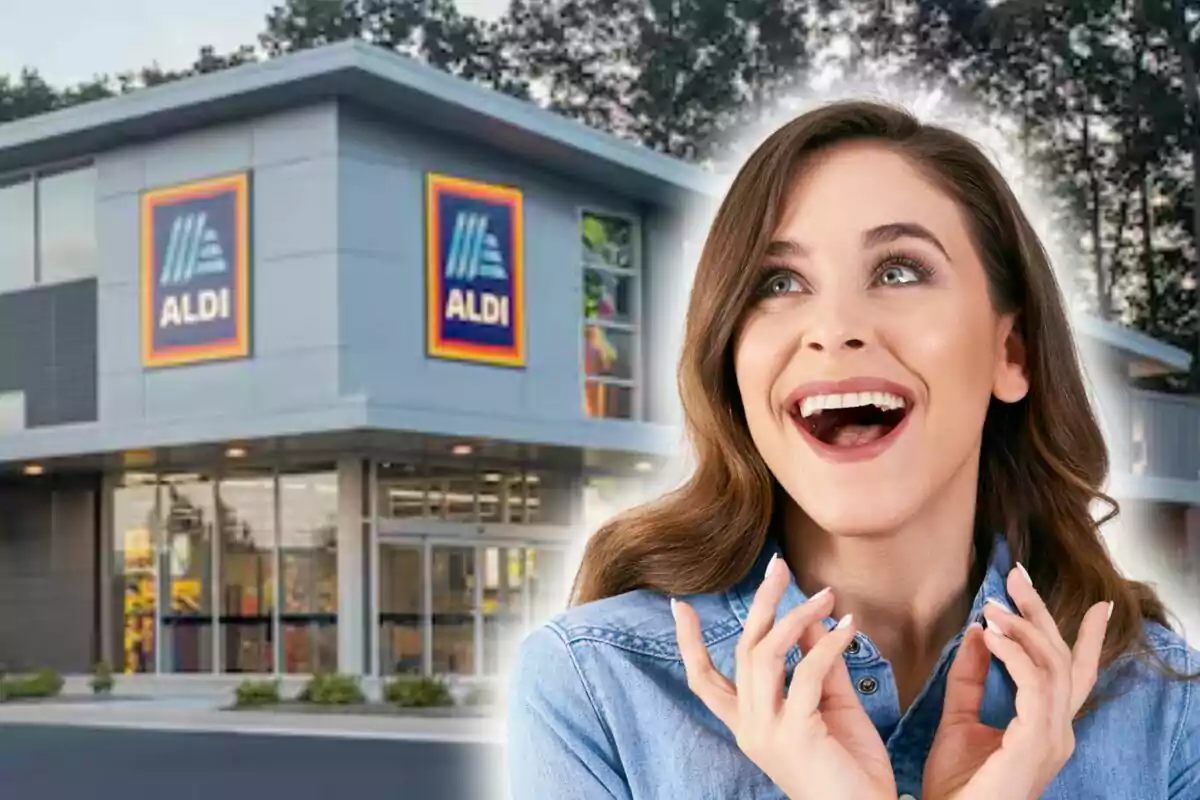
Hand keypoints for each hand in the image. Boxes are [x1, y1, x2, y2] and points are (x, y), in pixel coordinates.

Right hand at [673, 554, 895, 799]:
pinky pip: (805, 674)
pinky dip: (828, 645)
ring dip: (795, 616)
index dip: (689, 643)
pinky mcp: (793, 733)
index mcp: (749, 724)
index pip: (705, 681)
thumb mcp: (831, 708)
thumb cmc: (851, 769)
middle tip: (777, 567)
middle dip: (759, 604)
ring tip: (825, 595)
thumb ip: (817, 666)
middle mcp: (749, 727)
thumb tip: (809, 621)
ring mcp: (767, 731)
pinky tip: (848, 628)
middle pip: (742, 651)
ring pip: (765, 655)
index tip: (678, 605)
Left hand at [923, 563, 1111, 799]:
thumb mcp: (959, 720)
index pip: (1074, 677)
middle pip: (1063, 661)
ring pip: (1053, 667)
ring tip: (992, 607)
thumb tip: (977, 633)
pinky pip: (1036, 686)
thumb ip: (971, 679)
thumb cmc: (956, 785)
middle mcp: (1057, 733)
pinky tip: (990, 635)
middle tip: (1017, 577)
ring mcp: (1052, 739)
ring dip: (1022, 629)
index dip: (1088, 640)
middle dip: (1042, 614)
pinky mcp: (1036, 743)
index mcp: (1046, 728)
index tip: (1100, 607)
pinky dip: (1015, 654)